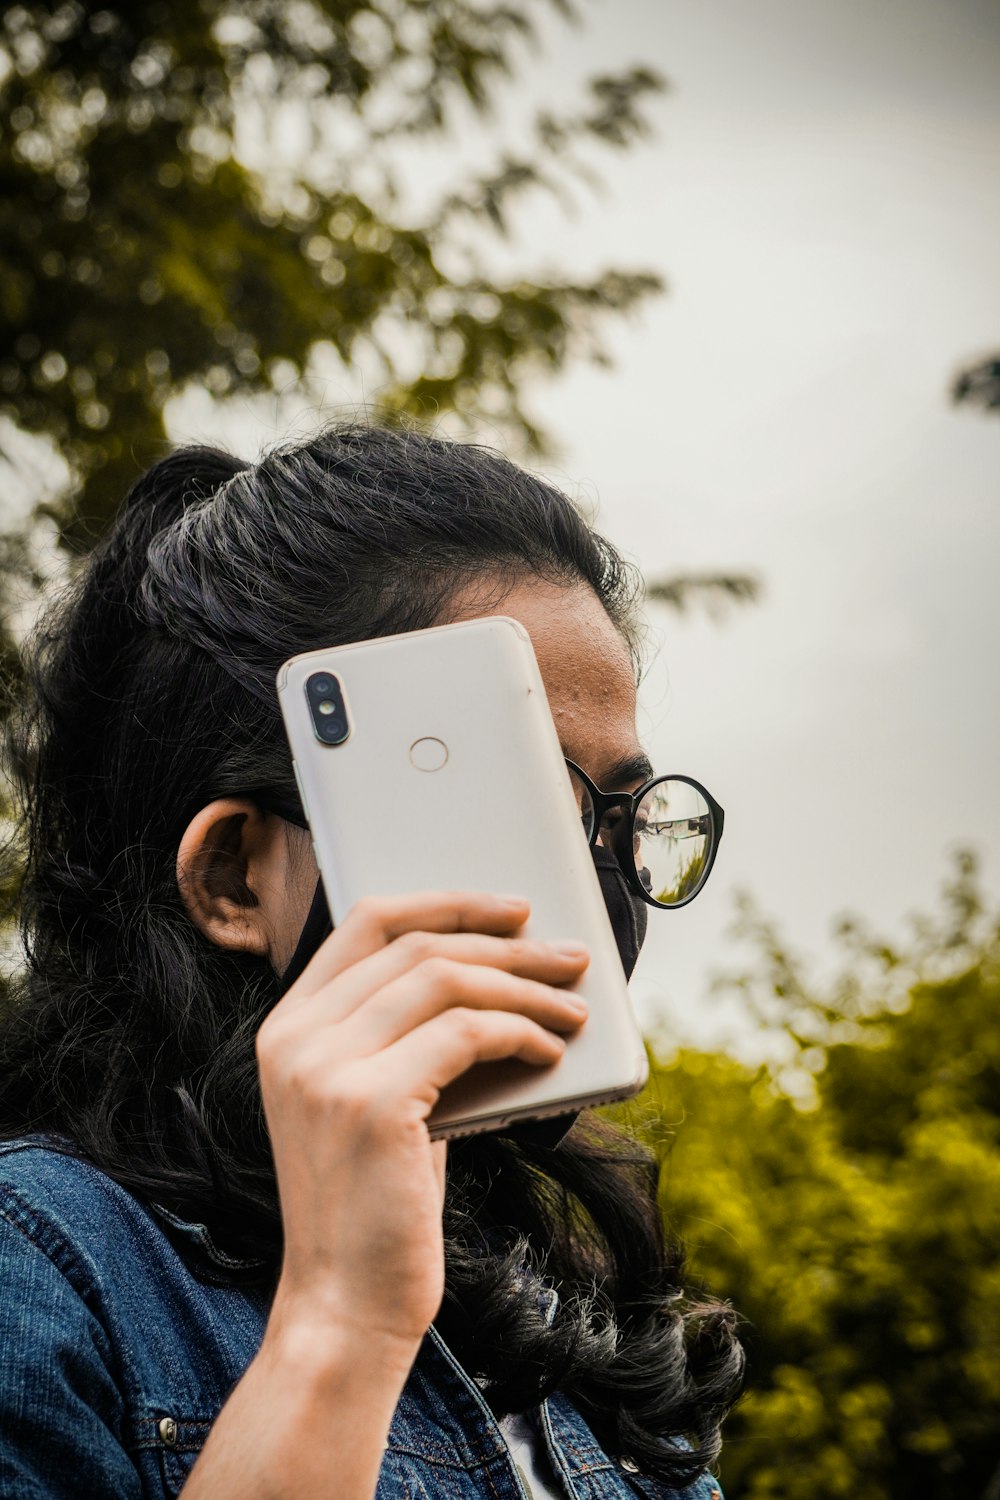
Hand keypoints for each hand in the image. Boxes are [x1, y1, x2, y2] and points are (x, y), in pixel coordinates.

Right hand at [255, 892, 588, 1359]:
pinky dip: (520, 1032)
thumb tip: (496, 981)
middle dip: (506, 944)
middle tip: (568, 958)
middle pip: (417, 945)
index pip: (367, 922)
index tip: (510, 910)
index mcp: (287, 1027)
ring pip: (446, 980)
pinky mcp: (368, 1102)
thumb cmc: (374, 1207)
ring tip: (574, 1007)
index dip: (447, 903)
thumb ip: (405, 1037)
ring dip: (525, 988)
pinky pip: (466, 1033)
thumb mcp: (375, 1102)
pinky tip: (549, 1050)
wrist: (344, 1306)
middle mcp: (295, 1036)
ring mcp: (325, 1066)